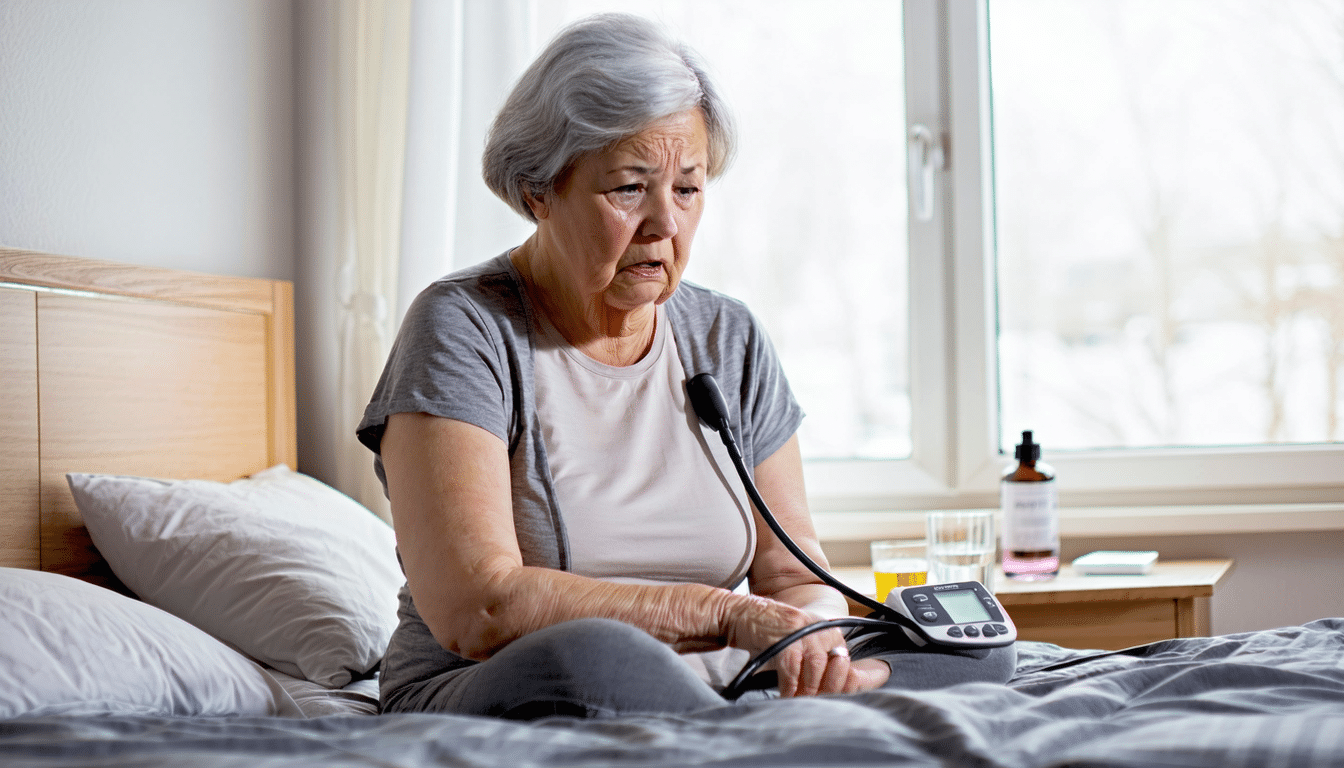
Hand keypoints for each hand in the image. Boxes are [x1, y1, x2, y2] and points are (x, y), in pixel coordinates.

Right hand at [725, 596, 891, 696]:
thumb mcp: (804, 646)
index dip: (839, 691)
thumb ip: (822, 668)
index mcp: (832, 634)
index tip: (830, 704)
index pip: (849, 669)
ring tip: (797, 703)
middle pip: (835, 672)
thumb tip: (842, 692)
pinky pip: (793, 671)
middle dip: (822, 693)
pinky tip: (785, 695)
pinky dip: (789, 687)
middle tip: (810, 706)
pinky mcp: (787, 638)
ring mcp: (806, 633)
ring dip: (806, 692)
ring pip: (816, 672)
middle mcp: (824, 630)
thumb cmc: (774, 637)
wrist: (743, 615)